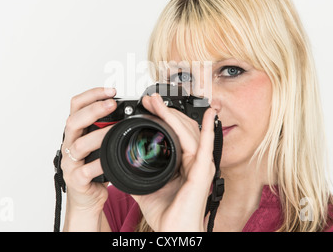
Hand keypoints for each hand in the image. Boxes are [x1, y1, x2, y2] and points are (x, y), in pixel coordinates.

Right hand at [61, 87, 116, 214]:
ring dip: (97, 135)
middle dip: (93, 110)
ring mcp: (70, 163)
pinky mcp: (76, 180)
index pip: (76, 106)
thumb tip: (133, 112)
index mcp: (76, 132)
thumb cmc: (95, 169)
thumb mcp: (101, 144)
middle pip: (73, 121)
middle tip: (112, 104)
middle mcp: (69, 144)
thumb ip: (109, 128)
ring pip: (78, 145)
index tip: (110, 90)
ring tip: (114, 131)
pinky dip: (97, 164)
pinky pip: (84, 171)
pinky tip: (108, 160)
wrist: (87, 198)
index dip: (92, 95)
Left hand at [132, 93, 216, 231]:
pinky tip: (209, 113)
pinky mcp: (202, 171)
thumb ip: (138, 171)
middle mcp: (195, 161)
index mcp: (183, 163)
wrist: (174, 233)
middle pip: (183, 128)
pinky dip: (208, 128)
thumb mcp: (145, 186)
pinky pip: (206, 145)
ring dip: (174, 114)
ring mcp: (200, 165)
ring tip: (159, 102)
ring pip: (189, 132)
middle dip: (166, 111)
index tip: (149, 106)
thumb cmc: (166, 215)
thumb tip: (123, 161)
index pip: (175, 133)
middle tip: (150, 99)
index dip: (163, 117)